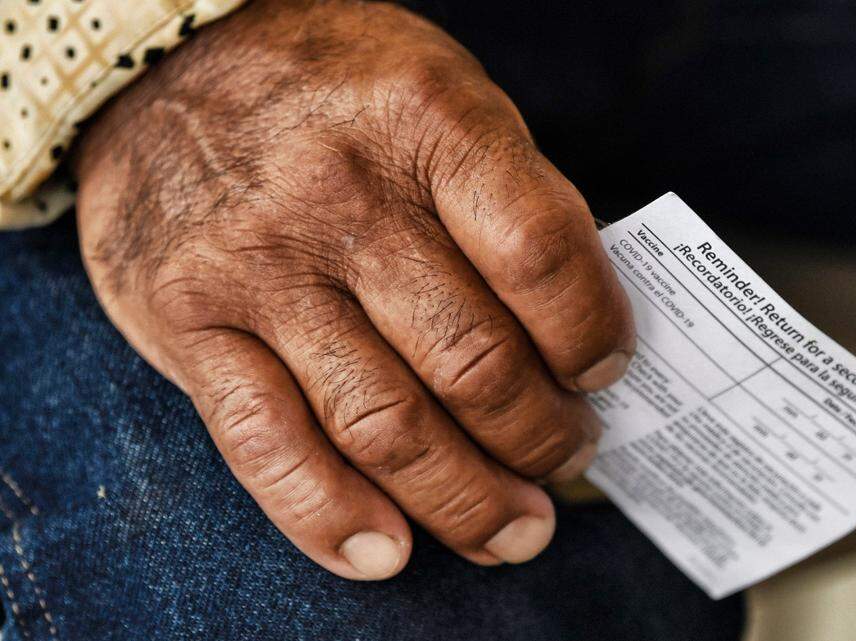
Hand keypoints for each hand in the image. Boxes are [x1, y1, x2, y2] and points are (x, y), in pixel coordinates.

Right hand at [74, 0, 632, 579]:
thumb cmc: (335, 85)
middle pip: (472, 361)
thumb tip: (578, 337)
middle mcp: (341, 198)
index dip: (592, 332)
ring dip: (466, 499)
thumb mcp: (444, 96)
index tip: (606, 370)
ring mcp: (259, 268)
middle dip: (542, 437)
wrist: (167, 61)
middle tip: (568, 455)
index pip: (539, 255)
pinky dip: (331, 516)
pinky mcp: (189, 326)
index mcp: (426, 123)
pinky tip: (387, 552)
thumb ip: (510, 203)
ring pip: (385, 424)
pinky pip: (267, 445)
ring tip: (512, 528)